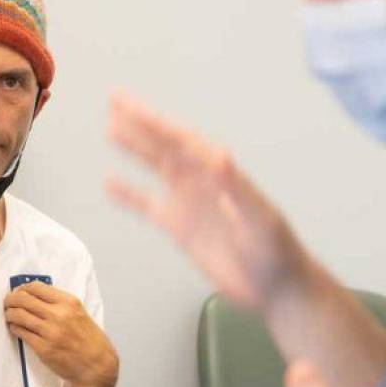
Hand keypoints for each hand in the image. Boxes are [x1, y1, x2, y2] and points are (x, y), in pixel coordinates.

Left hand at [4, 282, 118, 386]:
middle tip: (8, 303)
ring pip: (18, 315)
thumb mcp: (79, 313)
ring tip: (9, 315)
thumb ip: (59, 303)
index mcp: (69, 302)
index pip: (36, 287)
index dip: (22, 288)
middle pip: (23, 299)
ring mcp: (50, 332)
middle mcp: (59, 314)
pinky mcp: (43, 348)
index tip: (18, 292)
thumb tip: (34, 296)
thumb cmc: (89, 340)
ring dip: (9, 314)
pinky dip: (14, 328)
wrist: (96, 365)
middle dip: (11, 299)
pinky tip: (16, 328)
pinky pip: (21, 332)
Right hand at [106, 91, 308, 309]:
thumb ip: (236, 187)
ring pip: (156, 168)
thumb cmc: (275, 248)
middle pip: (165, 145)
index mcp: (220, 173)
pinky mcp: (180, 229)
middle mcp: (202, 181)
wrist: (274, 286)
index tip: (132, 108)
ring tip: (110, 129)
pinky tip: (110, 184)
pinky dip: (129, 195)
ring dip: (134, 149)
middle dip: (140, 123)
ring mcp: (190, 204)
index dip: (156, 123)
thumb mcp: (258, 216)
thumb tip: (219, 155)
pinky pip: (148, 206)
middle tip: (115, 100)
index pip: (182, 140)